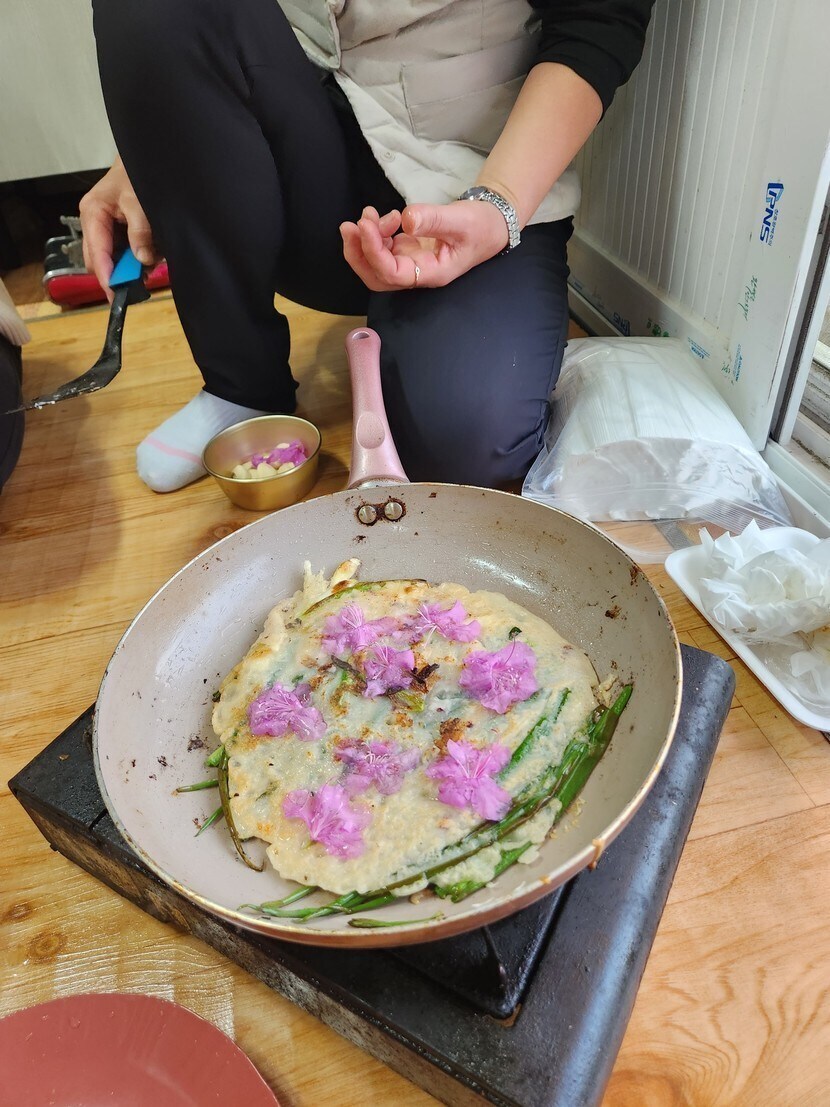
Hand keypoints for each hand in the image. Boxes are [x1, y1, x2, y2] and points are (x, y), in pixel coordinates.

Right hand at [78, 158, 157, 300]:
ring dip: (132, 267)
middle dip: (120, 274)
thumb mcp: (138, 200)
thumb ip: (140, 230)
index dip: (106, 276)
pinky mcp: (119, 232)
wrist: (144, 161)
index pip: (96, 253)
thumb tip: (142, 260)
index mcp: (92, 214)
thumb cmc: (136, 175)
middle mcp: (96, 224)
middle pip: (101, 261)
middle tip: (140, 285)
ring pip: (115, 259)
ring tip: (152, 263)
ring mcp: (107, 229)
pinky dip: (140, 258)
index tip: (116, 295)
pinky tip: (154, 253)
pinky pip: (127, 253)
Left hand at [340, 200, 509, 291]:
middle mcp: (416, 273)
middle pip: (376, 277)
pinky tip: (387, 217)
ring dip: (365, 240)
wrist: (490, 224)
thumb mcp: (461, 220)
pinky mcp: (407, 250)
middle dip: (358, 254)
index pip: (392, 273)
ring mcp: (410, 263)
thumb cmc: (480, 226)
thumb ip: (434, 219)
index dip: (374, 252)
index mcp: (430, 273)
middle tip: (350, 226)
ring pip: (375, 264)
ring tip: (371, 213)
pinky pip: (383, 248)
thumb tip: (407, 219)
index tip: (365, 225)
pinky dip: (376, 232)